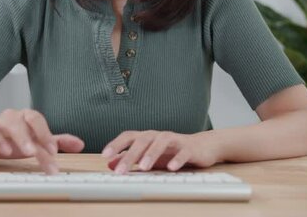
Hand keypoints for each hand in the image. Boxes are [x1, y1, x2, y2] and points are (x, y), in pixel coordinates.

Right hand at [0, 109, 84, 173]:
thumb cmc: (11, 140)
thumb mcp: (36, 143)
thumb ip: (57, 142)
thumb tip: (80, 144)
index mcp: (28, 117)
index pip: (40, 121)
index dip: (47, 134)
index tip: (54, 152)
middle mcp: (15, 116)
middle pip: (29, 118)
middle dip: (39, 134)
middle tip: (47, 152)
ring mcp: (0, 122)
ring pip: (11, 124)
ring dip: (21, 138)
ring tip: (29, 152)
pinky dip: (0, 141)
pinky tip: (6, 151)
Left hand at [101, 130, 217, 173]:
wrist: (202, 147)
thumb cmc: (172, 151)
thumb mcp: (148, 156)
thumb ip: (130, 159)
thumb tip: (110, 164)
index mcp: (148, 138)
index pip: (129, 136)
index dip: (116, 144)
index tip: (105, 155)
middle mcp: (159, 136)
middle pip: (143, 140)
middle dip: (130, 155)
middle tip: (120, 171)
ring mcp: (175, 140)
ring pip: (162, 142)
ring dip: (152, 154)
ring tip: (144, 167)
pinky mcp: (189, 148)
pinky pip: (183, 152)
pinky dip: (177, 159)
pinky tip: (171, 168)